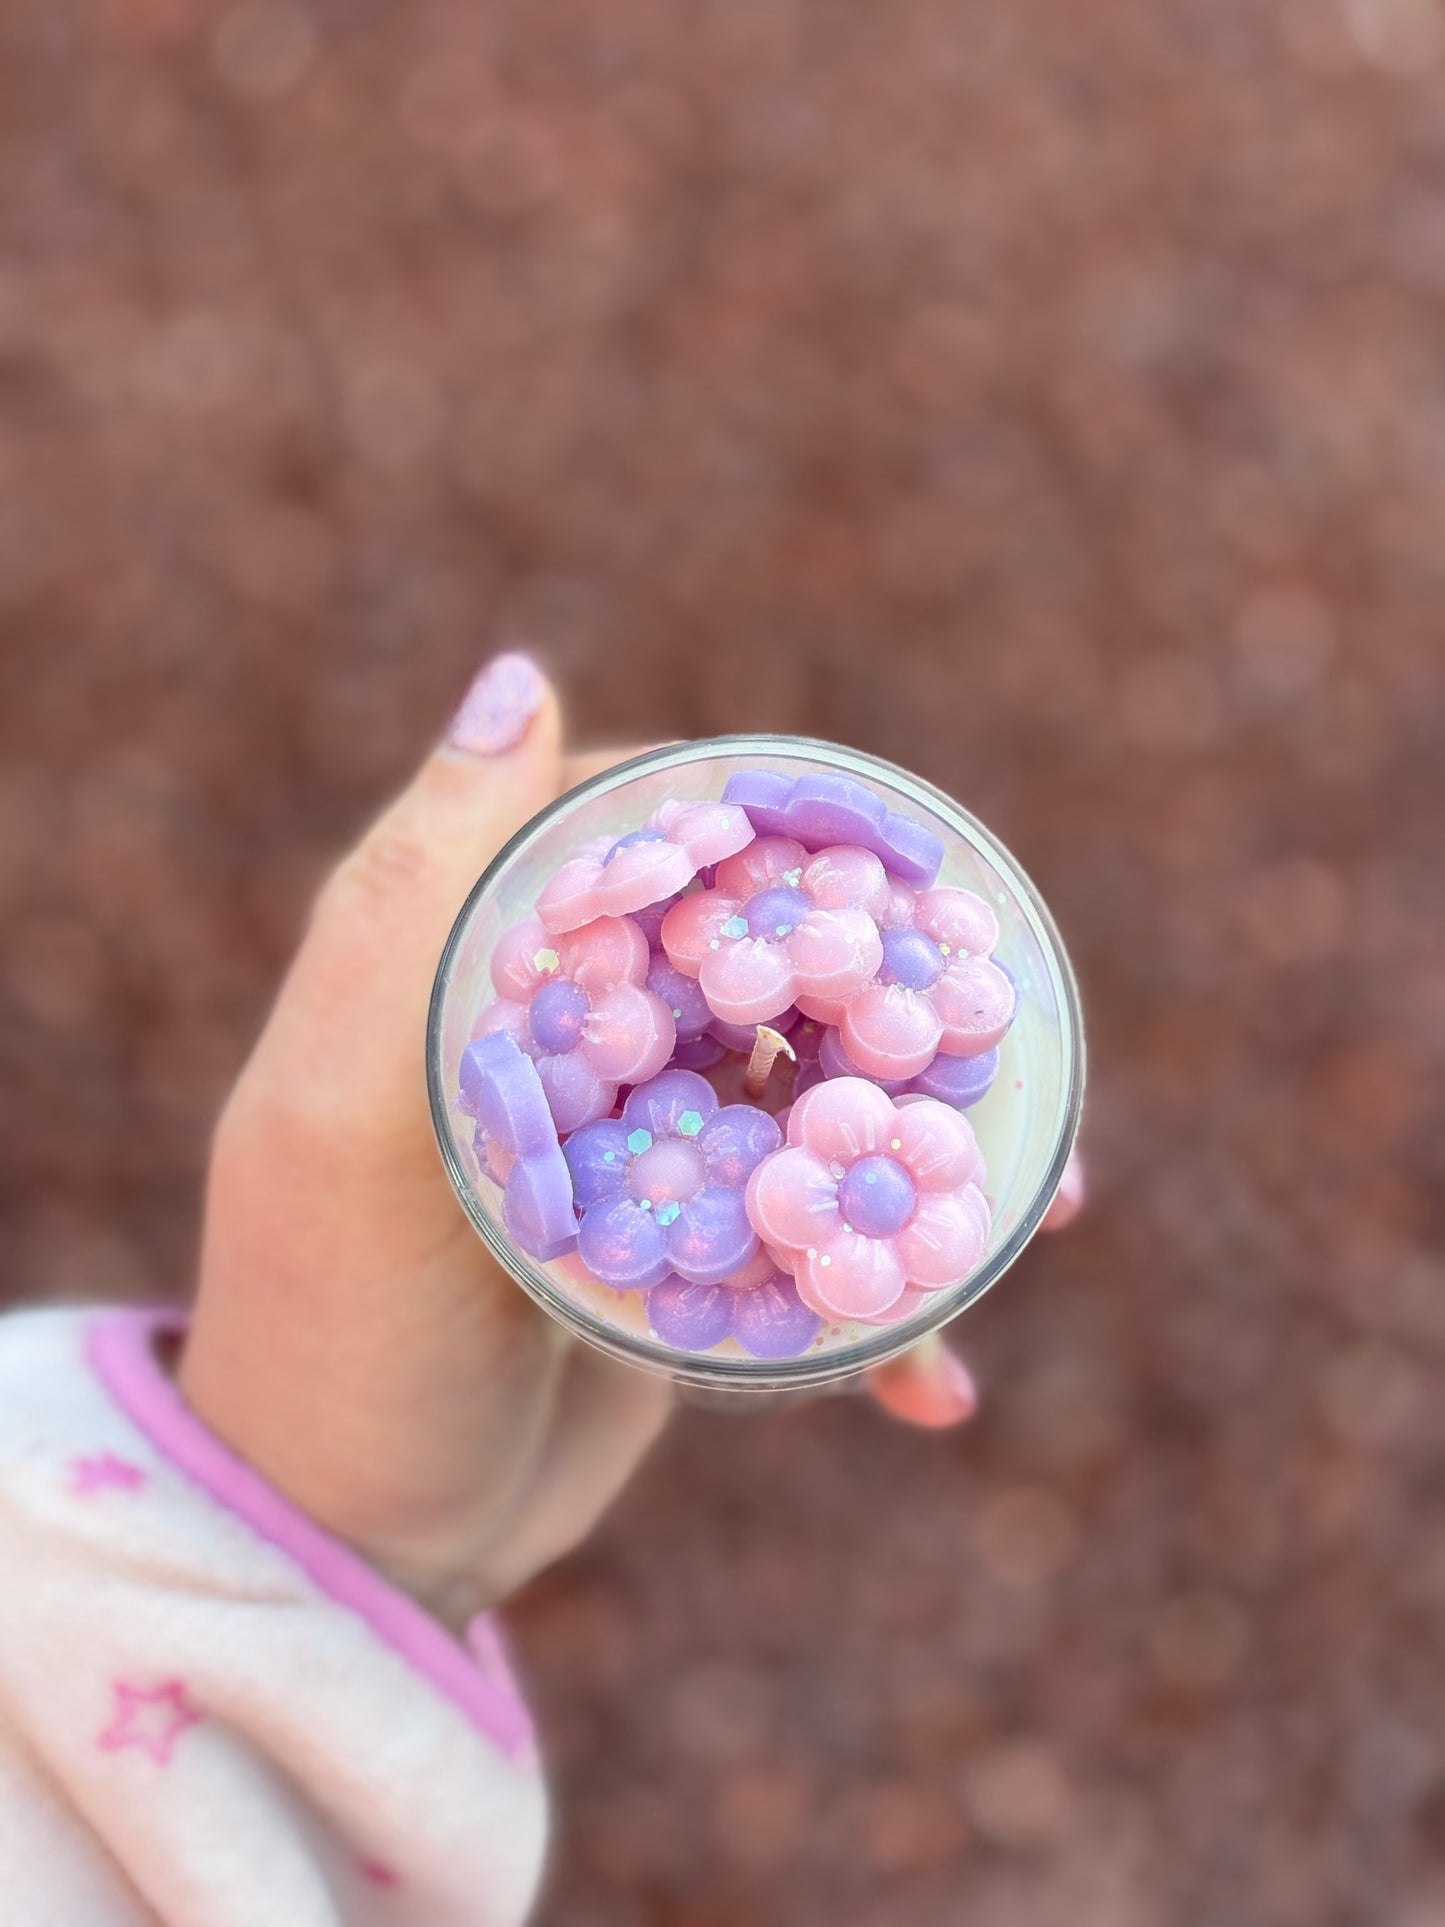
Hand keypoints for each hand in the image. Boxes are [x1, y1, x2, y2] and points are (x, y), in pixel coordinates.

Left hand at [180, 654, 986, 1631]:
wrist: (344, 1540)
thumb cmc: (324, 1321)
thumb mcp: (339, 1114)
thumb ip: (411, 904)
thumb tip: (523, 677)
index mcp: (498, 968)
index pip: (660, 839)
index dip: (790, 831)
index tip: (919, 870)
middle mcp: (580, 1036)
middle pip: (775, 967)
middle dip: (906, 1004)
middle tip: (1019, 1061)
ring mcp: (648, 1147)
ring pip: (824, 1101)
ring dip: (935, 1149)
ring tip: (1042, 1214)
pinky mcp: (693, 1256)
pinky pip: (818, 1245)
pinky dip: (887, 1306)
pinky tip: (933, 1385)